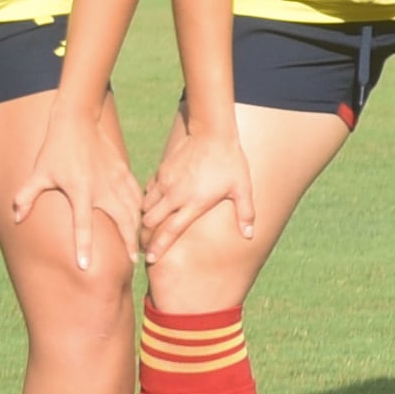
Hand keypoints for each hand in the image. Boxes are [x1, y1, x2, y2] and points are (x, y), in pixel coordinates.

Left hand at [7, 102, 144, 274]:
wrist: (78, 121)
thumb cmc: (55, 150)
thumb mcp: (38, 173)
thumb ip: (26, 197)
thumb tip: (15, 218)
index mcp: (80, 191)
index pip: (83, 225)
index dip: (83, 247)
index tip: (86, 267)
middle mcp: (102, 188)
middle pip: (121, 221)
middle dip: (128, 242)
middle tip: (132, 262)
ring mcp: (116, 179)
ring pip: (133, 209)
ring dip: (138, 228)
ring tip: (140, 245)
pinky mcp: (124, 172)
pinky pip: (137, 195)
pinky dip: (141, 209)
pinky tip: (142, 219)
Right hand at [139, 119, 260, 256]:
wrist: (213, 133)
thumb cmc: (230, 162)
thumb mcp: (242, 188)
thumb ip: (245, 213)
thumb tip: (250, 236)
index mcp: (194, 203)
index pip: (170, 231)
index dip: (159, 247)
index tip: (151, 260)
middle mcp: (175, 195)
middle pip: (149, 222)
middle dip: (145, 236)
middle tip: (145, 246)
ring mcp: (166, 182)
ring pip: (145, 207)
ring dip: (145, 219)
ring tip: (147, 229)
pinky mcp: (162, 171)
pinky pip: (147, 191)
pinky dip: (147, 200)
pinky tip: (152, 205)